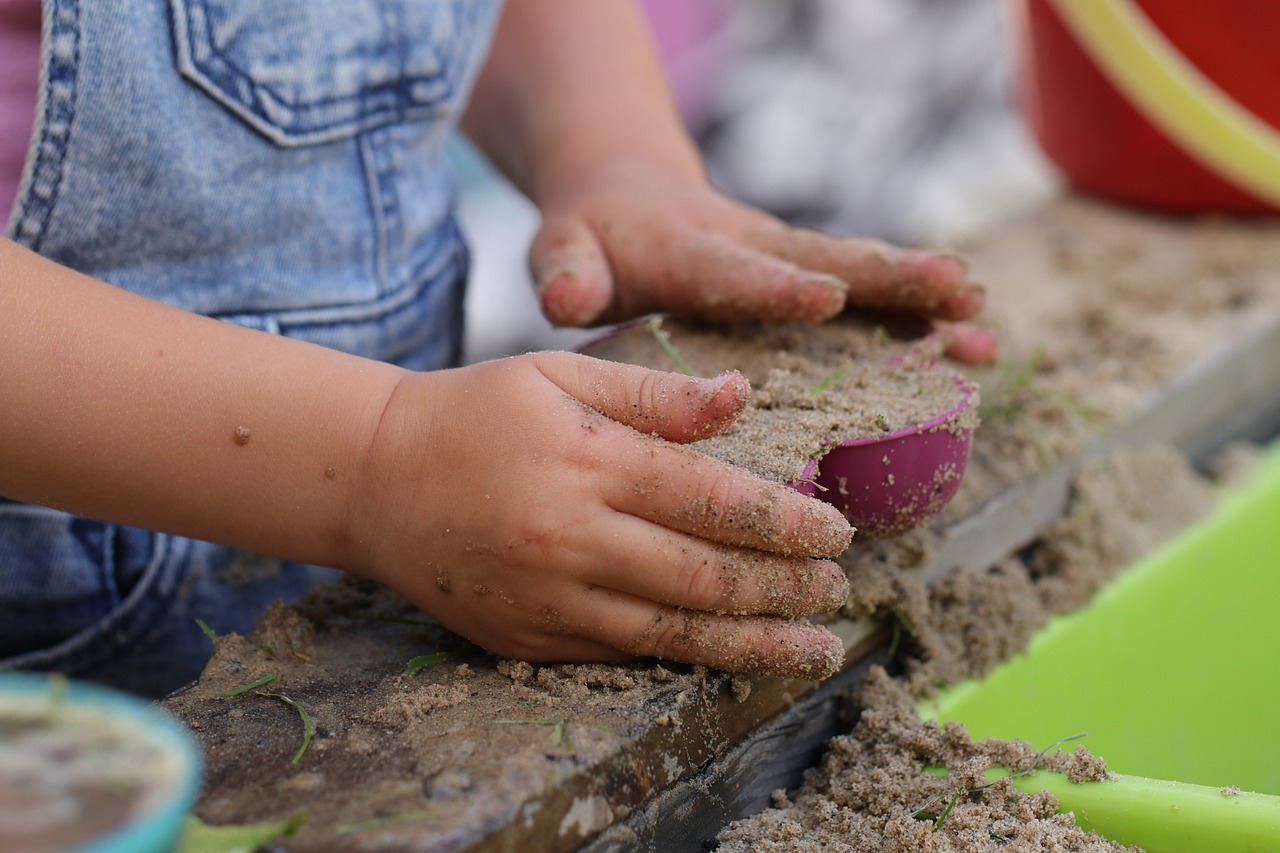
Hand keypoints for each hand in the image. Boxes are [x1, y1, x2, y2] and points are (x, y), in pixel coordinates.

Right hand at [347, 352, 853, 678]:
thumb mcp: (560, 374)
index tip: (837, 532)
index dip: (787, 523)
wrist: (375, 479)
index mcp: (589, 461)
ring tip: (813, 646)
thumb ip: (654, 393)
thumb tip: (742, 397)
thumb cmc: (476, 412)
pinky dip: (685, 658)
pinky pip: (621, 655)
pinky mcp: (526, 637)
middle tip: (835, 587)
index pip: (715, 501)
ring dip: (754, 643)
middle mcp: (572, 537)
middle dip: (785, 588)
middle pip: (706, 577)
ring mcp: (548, 597)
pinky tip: (729, 655)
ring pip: (673, 634)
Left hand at [529, 158, 996, 363]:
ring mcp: (787, 260)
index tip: (826, 296)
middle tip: (955, 289)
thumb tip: (566, 297)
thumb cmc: (593, 237)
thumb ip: (566, 272)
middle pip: (827, 260)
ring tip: (983, 322)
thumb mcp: (564, 249)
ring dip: (921, 298)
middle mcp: (752, 248)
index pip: (735, 270)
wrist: (627, 191)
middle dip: (889, 278)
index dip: (777, 285)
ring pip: (861, 276)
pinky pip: (868, 296)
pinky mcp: (806, 273)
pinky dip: (920, 316)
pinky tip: (975, 342)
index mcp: (690, 252)